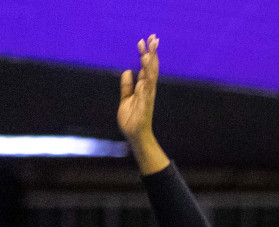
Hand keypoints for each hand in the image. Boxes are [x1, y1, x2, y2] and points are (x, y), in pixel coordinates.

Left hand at [118, 35, 169, 174]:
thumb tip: (128, 71)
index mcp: (143, 88)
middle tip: (153, 37)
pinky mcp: (145, 105)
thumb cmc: (131, 120)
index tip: (142, 41)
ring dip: (151, 62)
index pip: (145, 67)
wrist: (135, 137)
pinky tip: (146, 70)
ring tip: (150, 49)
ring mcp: (148, 97)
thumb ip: (127, 85)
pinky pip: (146, 90)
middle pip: (151, 68)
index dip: (144, 54)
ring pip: (151, 76)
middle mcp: (148, 90)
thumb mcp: (125, 99)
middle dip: (152, 52)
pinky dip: (147, 79)